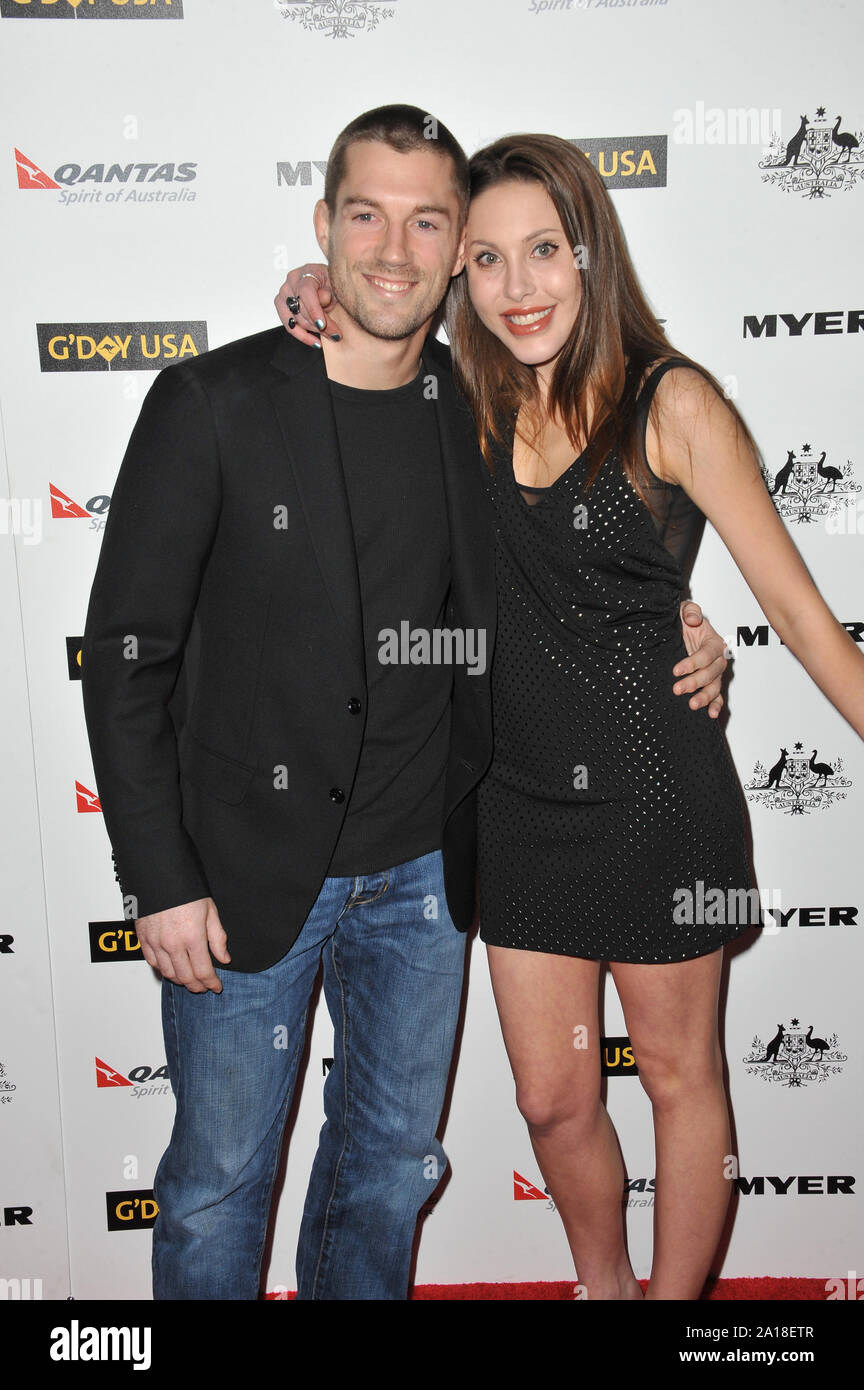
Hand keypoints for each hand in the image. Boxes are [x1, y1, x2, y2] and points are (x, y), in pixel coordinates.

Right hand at [134, 897, 230, 993]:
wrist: (160, 875)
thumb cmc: (186, 888)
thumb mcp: (210, 911)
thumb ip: (217, 938)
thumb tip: (224, 958)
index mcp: (192, 937)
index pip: (203, 971)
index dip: (211, 983)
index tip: (216, 986)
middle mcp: (172, 943)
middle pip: (185, 977)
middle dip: (196, 986)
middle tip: (204, 987)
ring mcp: (156, 942)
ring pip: (168, 973)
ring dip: (180, 980)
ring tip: (189, 980)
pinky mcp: (143, 938)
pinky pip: (152, 962)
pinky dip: (162, 969)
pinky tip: (171, 968)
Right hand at [274, 263, 337, 346]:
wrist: (326, 283)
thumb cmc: (332, 283)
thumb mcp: (336, 285)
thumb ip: (330, 292)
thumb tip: (323, 300)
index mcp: (306, 272)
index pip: (306, 292)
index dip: (314, 310)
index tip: (323, 325)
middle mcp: (291, 281)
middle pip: (301, 308)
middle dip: (320, 325)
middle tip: (336, 334)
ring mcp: (284, 294)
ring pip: (295, 319)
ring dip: (313, 331)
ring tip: (330, 336)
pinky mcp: (282, 307)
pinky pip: (290, 326)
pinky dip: (303, 336)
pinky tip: (316, 342)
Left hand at [673, 600, 728, 717]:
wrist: (678, 632)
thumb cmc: (682, 621)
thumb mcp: (683, 610)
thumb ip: (690, 611)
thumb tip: (693, 620)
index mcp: (713, 642)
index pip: (706, 654)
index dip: (693, 662)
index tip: (676, 670)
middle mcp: (717, 659)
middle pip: (711, 673)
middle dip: (695, 682)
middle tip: (678, 689)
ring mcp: (714, 673)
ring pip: (715, 687)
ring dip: (704, 697)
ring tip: (692, 704)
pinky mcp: (709, 683)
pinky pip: (717, 696)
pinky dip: (715, 705)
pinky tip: (710, 714)